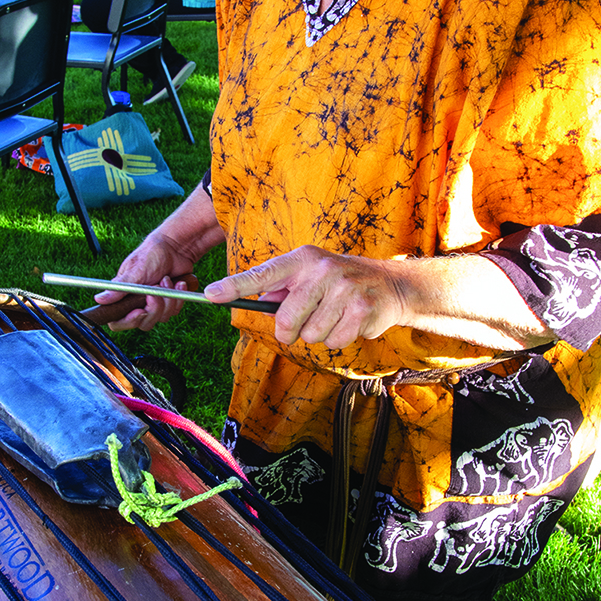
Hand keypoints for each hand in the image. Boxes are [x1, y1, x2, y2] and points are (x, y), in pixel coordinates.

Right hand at [95, 234, 198, 331]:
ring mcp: (155, 304)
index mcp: (124, 297)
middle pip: (144, 323)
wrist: (176, 248)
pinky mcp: (169, 302)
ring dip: (168, 299)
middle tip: (156, 290)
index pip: (118, 322)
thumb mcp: (135, 271)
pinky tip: (178, 282)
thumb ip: (119, 288)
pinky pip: (175, 311)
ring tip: (167, 279)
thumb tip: (98, 299)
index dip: (128, 321)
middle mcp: (138, 303)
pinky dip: (178, 296)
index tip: (140, 311)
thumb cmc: (152, 254)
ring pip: (162, 318)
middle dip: (154, 308)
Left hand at [204, 246, 408, 348]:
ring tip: (334, 316)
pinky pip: (333, 342)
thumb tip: (257, 300)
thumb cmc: (340, 281)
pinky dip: (338, 338)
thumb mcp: (311, 274)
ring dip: (319, 333)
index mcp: (303, 259)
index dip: (234, 286)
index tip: (210, 294)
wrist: (390, 284)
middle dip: (290, 330)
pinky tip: (349, 321)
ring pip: (310, 335)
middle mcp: (321, 269)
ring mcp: (343, 289)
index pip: (262, 273)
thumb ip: (283, 287)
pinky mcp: (361, 310)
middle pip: (285, 320)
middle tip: (304, 321)